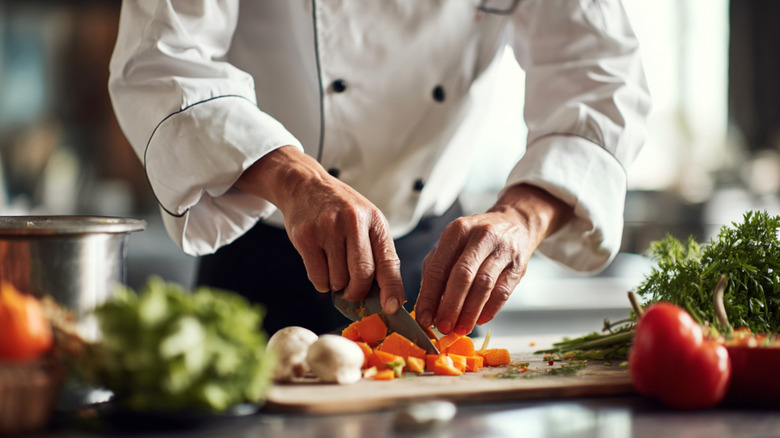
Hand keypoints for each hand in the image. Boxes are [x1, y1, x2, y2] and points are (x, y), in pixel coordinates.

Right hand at [235, 146, 403, 312]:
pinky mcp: (306, 237)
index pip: (388, 262)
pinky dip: (321, 282)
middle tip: (352, 292)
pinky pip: (317, 278)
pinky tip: (321, 265)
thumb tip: (385, 297)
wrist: (305, 185)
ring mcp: (328, 229)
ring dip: (337, 284)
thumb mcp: (367, 221)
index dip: (392, 289)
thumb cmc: (340, 209)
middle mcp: (353, 222)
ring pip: (338, 280)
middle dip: (357, 292)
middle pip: (362, 275)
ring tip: (334, 267)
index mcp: (374, 221)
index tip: (391, 308)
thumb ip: (378, 253)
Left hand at [415, 184, 572, 334]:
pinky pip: (503, 292)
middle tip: (443, 327)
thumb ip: (437, 269)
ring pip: (484, 285)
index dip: (430, 296)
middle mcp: (480, 237)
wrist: (516, 223)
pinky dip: (490, 309)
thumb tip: (426, 303)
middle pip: (462, 276)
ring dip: (470, 311)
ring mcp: (502, 250)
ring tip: (461, 329)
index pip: (439, 267)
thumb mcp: (453, 243)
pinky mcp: (519, 265)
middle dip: (451, 305)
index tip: (424, 318)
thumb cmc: (477, 238)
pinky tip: (480, 320)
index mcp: (457, 231)